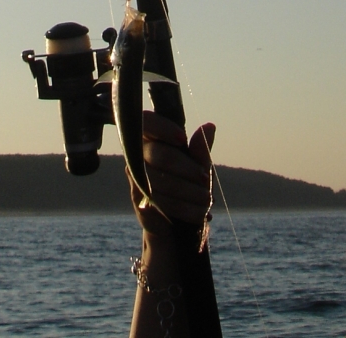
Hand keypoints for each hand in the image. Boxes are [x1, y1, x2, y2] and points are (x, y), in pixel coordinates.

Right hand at [129, 111, 214, 237]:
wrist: (175, 223)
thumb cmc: (187, 185)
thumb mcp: (198, 167)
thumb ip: (200, 150)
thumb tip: (209, 126)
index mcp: (151, 137)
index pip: (148, 122)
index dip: (163, 128)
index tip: (182, 139)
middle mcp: (138, 153)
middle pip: (161, 155)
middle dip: (188, 168)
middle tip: (205, 179)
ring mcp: (136, 177)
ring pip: (163, 182)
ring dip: (190, 192)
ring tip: (208, 200)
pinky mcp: (139, 200)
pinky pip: (163, 203)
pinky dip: (186, 209)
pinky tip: (201, 213)